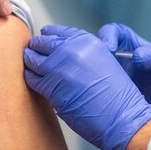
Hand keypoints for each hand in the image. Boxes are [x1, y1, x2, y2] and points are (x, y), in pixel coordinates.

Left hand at [23, 25, 150, 149]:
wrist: (121, 117)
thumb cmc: (117, 95)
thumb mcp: (104, 62)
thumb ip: (83, 54)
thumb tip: (62, 57)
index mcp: (86, 41)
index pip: (58, 32)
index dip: (48, 36)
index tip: (44, 39)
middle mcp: (71, 50)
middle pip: (42, 43)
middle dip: (36, 48)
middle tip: (32, 52)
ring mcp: (59, 68)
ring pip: (32, 59)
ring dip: (29, 62)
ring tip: (29, 65)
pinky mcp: (51, 87)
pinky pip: (31, 78)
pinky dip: (30, 78)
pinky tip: (32, 79)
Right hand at [97, 23, 150, 118]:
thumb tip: (137, 56)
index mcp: (126, 41)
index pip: (111, 32)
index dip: (107, 37)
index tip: (109, 48)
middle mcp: (114, 55)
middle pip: (93, 49)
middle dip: (89, 56)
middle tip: (93, 69)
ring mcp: (108, 73)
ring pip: (91, 69)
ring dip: (89, 75)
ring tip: (92, 85)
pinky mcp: (107, 89)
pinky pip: (95, 87)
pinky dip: (93, 90)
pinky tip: (94, 98)